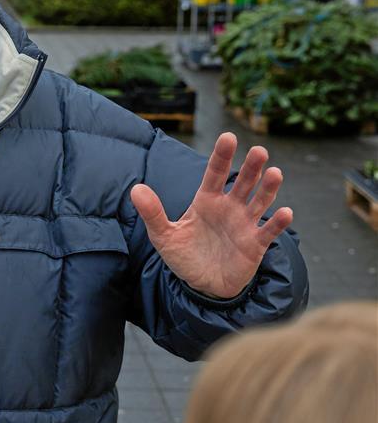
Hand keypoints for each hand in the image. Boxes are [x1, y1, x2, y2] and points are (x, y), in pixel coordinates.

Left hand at [129, 132, 293, 298]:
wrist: (202, 285)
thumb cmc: (184, 255)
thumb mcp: (163, 236)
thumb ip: (153, 213)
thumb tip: (136, 189)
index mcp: (207, 200)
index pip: (215, 173)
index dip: (221, 156)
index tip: (228, 137)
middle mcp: (229, 207)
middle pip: (243, 182)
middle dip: (251, 167)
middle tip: (259, 151)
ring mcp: (244, 224)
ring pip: (260, 201)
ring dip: (268, 188)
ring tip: (275, 173)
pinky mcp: (255, 244)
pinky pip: (269, 231)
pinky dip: (278, 223)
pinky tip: (286, 213)